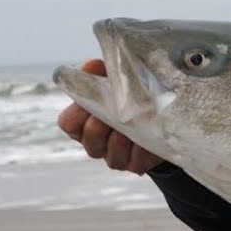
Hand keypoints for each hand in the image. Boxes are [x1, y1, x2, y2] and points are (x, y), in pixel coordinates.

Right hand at [56, 59, 163, 174]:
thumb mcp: (117, 83)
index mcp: (84, 123)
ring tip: (132, 126)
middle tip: (113, 114)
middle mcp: (96, 143)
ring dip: (121, 140)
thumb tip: (91, 65)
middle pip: (89, 138)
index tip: (91, 102)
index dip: (78, 113)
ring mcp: (115, 157)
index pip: (68, 123)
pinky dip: (141, 151)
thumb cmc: (130, 99)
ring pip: (110, 155)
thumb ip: (102, 72)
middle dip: (100, 126)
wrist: (162, 121)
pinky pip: (135, 162)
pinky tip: (148, 139)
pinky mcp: (135, 165)